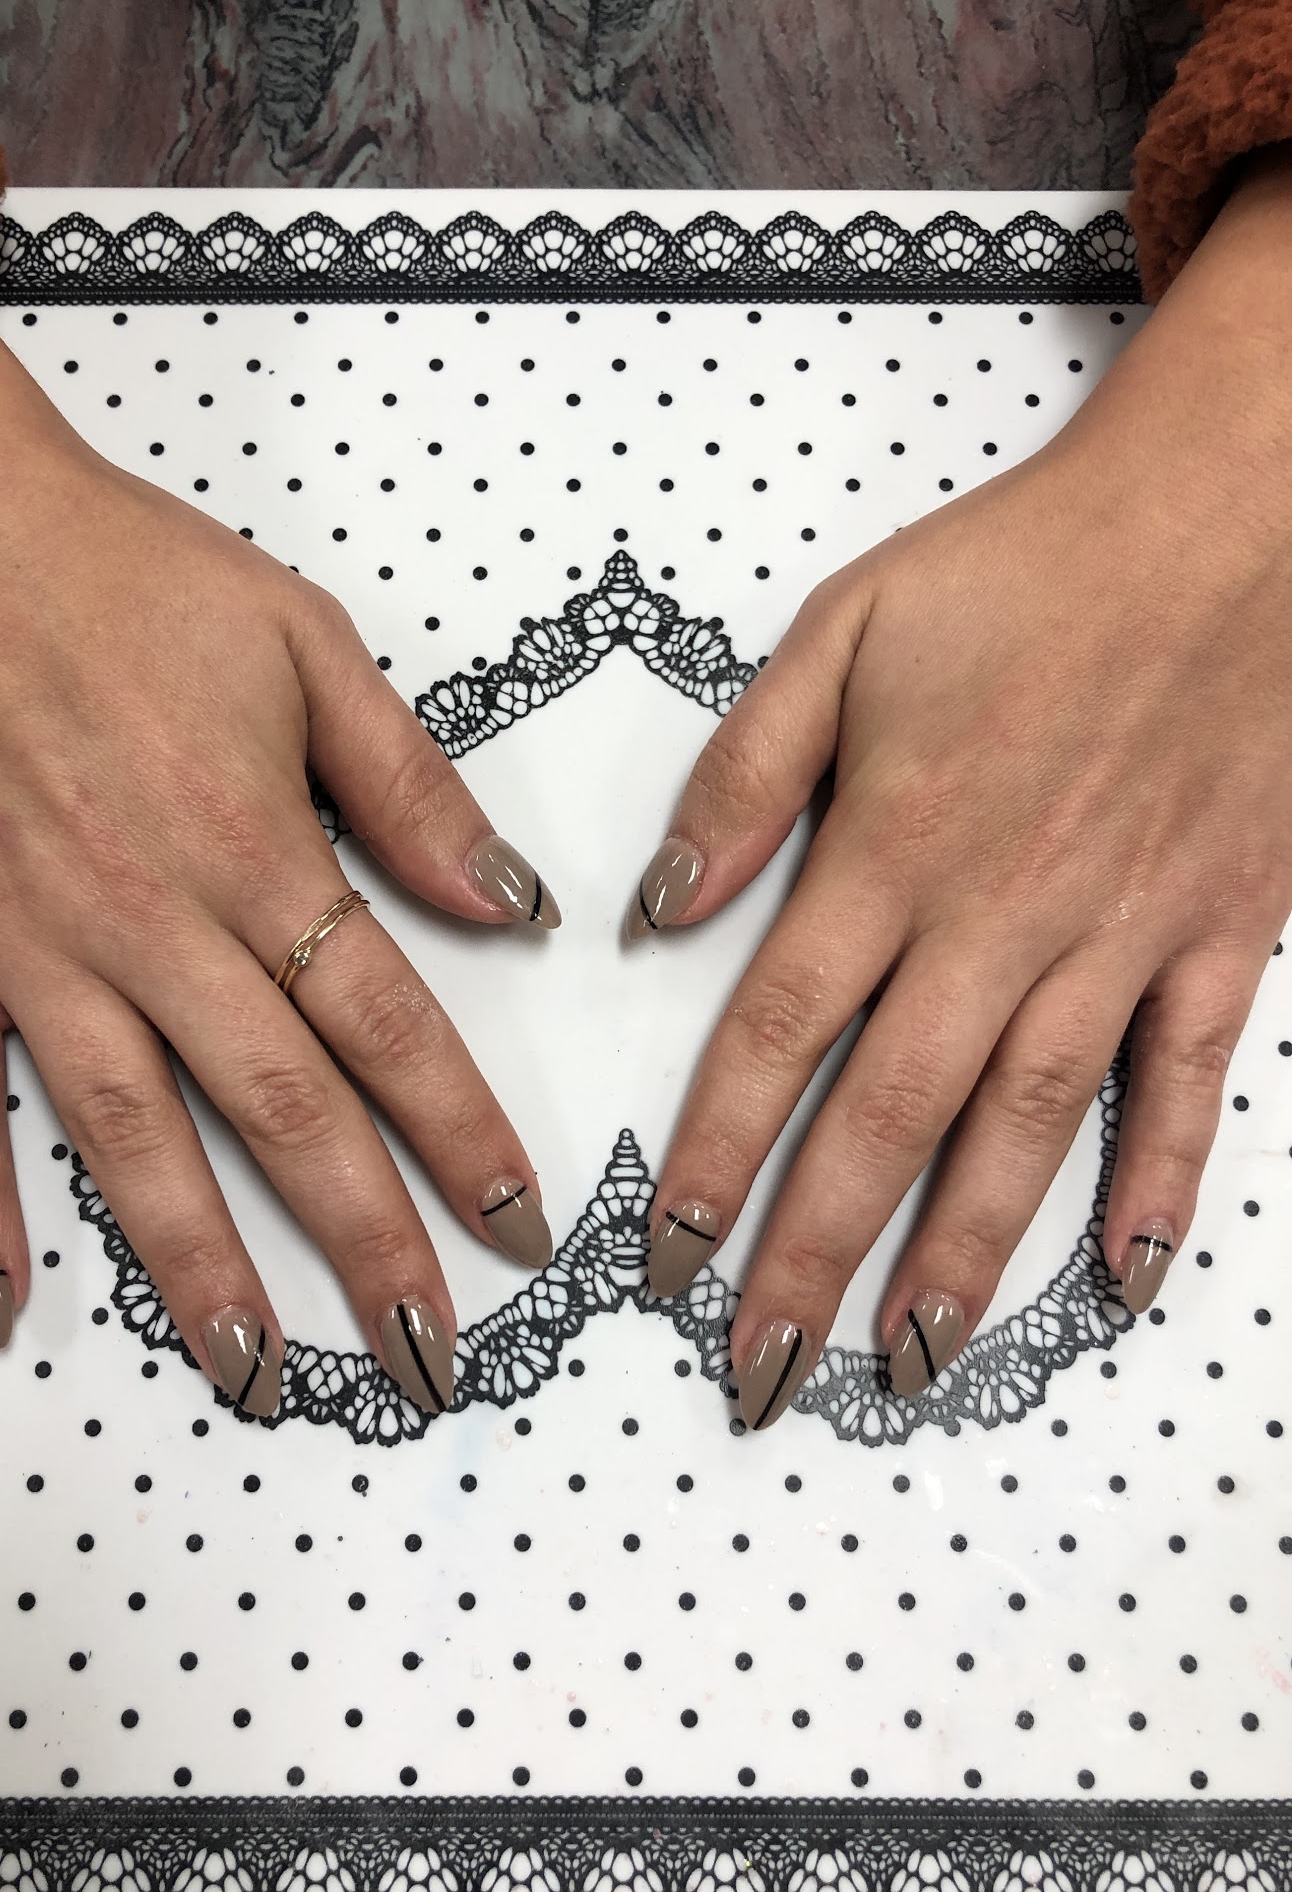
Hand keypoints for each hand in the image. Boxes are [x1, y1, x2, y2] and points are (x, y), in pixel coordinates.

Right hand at [0, 134, 558, 1417]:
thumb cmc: (111, 568)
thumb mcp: (301, 642)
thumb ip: (410, 786)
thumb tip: (510, 902)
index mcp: (251, 844)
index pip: (385, 1024)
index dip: (461, 1134)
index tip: (517, 1226)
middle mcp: (144, 919)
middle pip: (277, 1111)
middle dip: (361, 1243)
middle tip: (422, 1357)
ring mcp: (24, 947)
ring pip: (126, 1138)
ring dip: (196, 1267)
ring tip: (256, 1373)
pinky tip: (8, 1300)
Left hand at [630, 148, 1291, 1427]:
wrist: (1236, 514)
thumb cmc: (1031, 566)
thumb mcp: (846, 629)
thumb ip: (746, 776)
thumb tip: (657, 906)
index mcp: (893, 844)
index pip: (778, 1032)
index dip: (717, 1156)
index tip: (668, 1260)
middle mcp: (999, 915)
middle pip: (889, 1118)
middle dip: (816, 1256)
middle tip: (765, 1376)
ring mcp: (1120, 936)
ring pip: (1028, 1128)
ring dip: (966, 1257)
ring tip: (907, 1366)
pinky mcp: (1219, 936)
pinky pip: (1188, 1083)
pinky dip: (1161, 1185)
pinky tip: (1125, 1284)